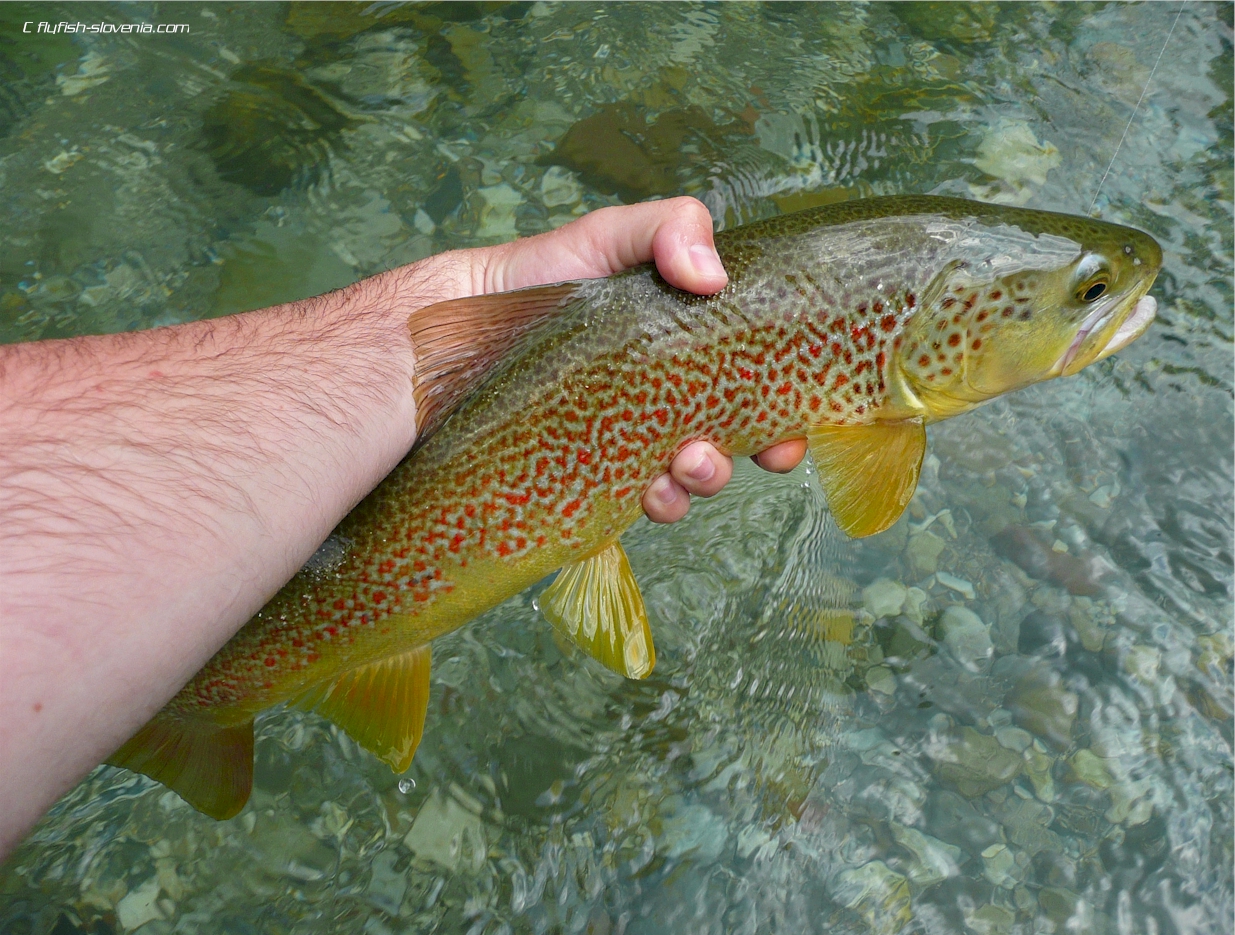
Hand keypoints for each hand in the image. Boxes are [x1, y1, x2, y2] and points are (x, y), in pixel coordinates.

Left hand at [407, 196, 807, 523]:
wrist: (435, 344)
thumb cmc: (523, 285)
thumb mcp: (601, 238)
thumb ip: (667, 228)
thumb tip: (716, 276)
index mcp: (678, 350)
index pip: (747, 385)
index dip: (779, 412)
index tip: (789, 432)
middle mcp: (657, 403)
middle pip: (725, 441)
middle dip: (740, 457)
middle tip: (712, 449)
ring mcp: (620, 447)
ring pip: (683, 482)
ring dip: (698, 484)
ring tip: (679, 467)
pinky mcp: (582, 484)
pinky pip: (630, 510)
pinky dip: (650, 505)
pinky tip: (642, 492)